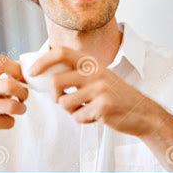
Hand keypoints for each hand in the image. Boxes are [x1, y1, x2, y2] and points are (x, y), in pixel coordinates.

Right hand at [0, 54, 28, 146]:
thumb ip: (1, 79)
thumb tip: (28, 74)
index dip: (16, 68)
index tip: (21, 79)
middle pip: (10, 84)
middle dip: (24, 92)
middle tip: (23, 97)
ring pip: (12, 105)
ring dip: (21, 109)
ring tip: (18, 109)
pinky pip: (7, 122)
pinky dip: (10, 122)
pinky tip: (2, 121)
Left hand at [29, 47, 162, 136]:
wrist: (141, 111)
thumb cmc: (115, 95)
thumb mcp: (98, 76)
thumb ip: (77, 73)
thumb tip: (46, 75)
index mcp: (92, 62)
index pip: (61, 52)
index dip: (42, 60)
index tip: (31, 72)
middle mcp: (95, 72)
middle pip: (55, 81)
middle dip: (54, 96)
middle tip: (63, 101)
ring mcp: (99, 89)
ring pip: (64, 103)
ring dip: (70, 111)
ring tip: (85, 109)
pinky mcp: (103, 106)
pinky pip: (78, 117)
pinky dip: (83, 120)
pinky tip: (96, 116)